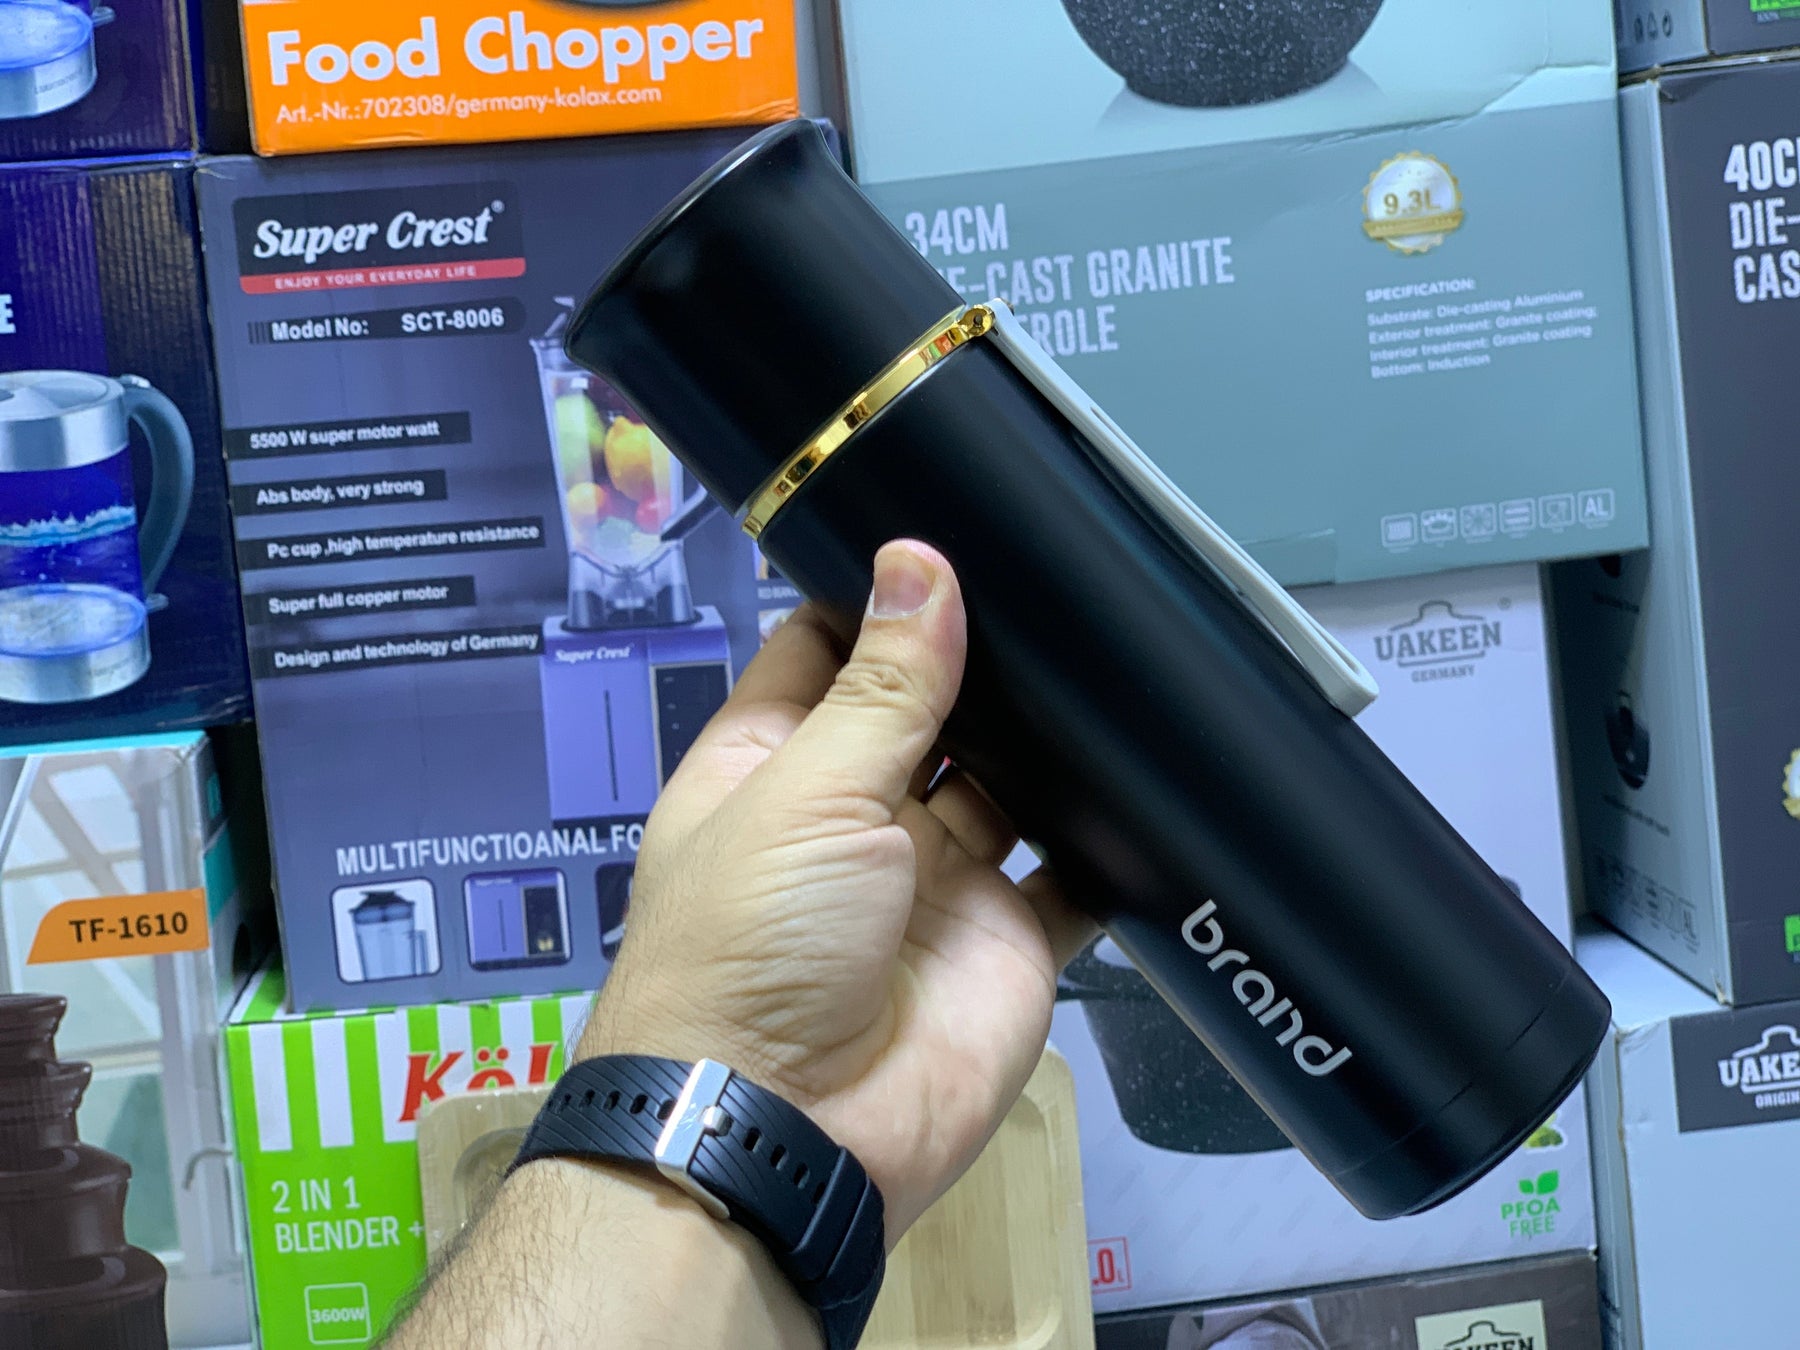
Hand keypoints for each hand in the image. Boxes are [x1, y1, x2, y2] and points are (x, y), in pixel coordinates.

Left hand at [577, 539, 1094, 1237]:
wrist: (785, 1139)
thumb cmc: (744, 954)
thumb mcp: (803, 795)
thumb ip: (881, 686)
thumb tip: (919, 564)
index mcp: (771, 766)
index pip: (824, 652)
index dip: (879, 595)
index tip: (947, 531)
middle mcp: (854, 814)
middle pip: (927, 709)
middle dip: (978, 658)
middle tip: (1054, 576)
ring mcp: (936, 878)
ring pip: (1008, 783)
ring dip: (1046, 736)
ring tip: (1108, 650)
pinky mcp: (1009, 939)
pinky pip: (1073, 876)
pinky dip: (1107, 836)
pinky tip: (1145, 772)